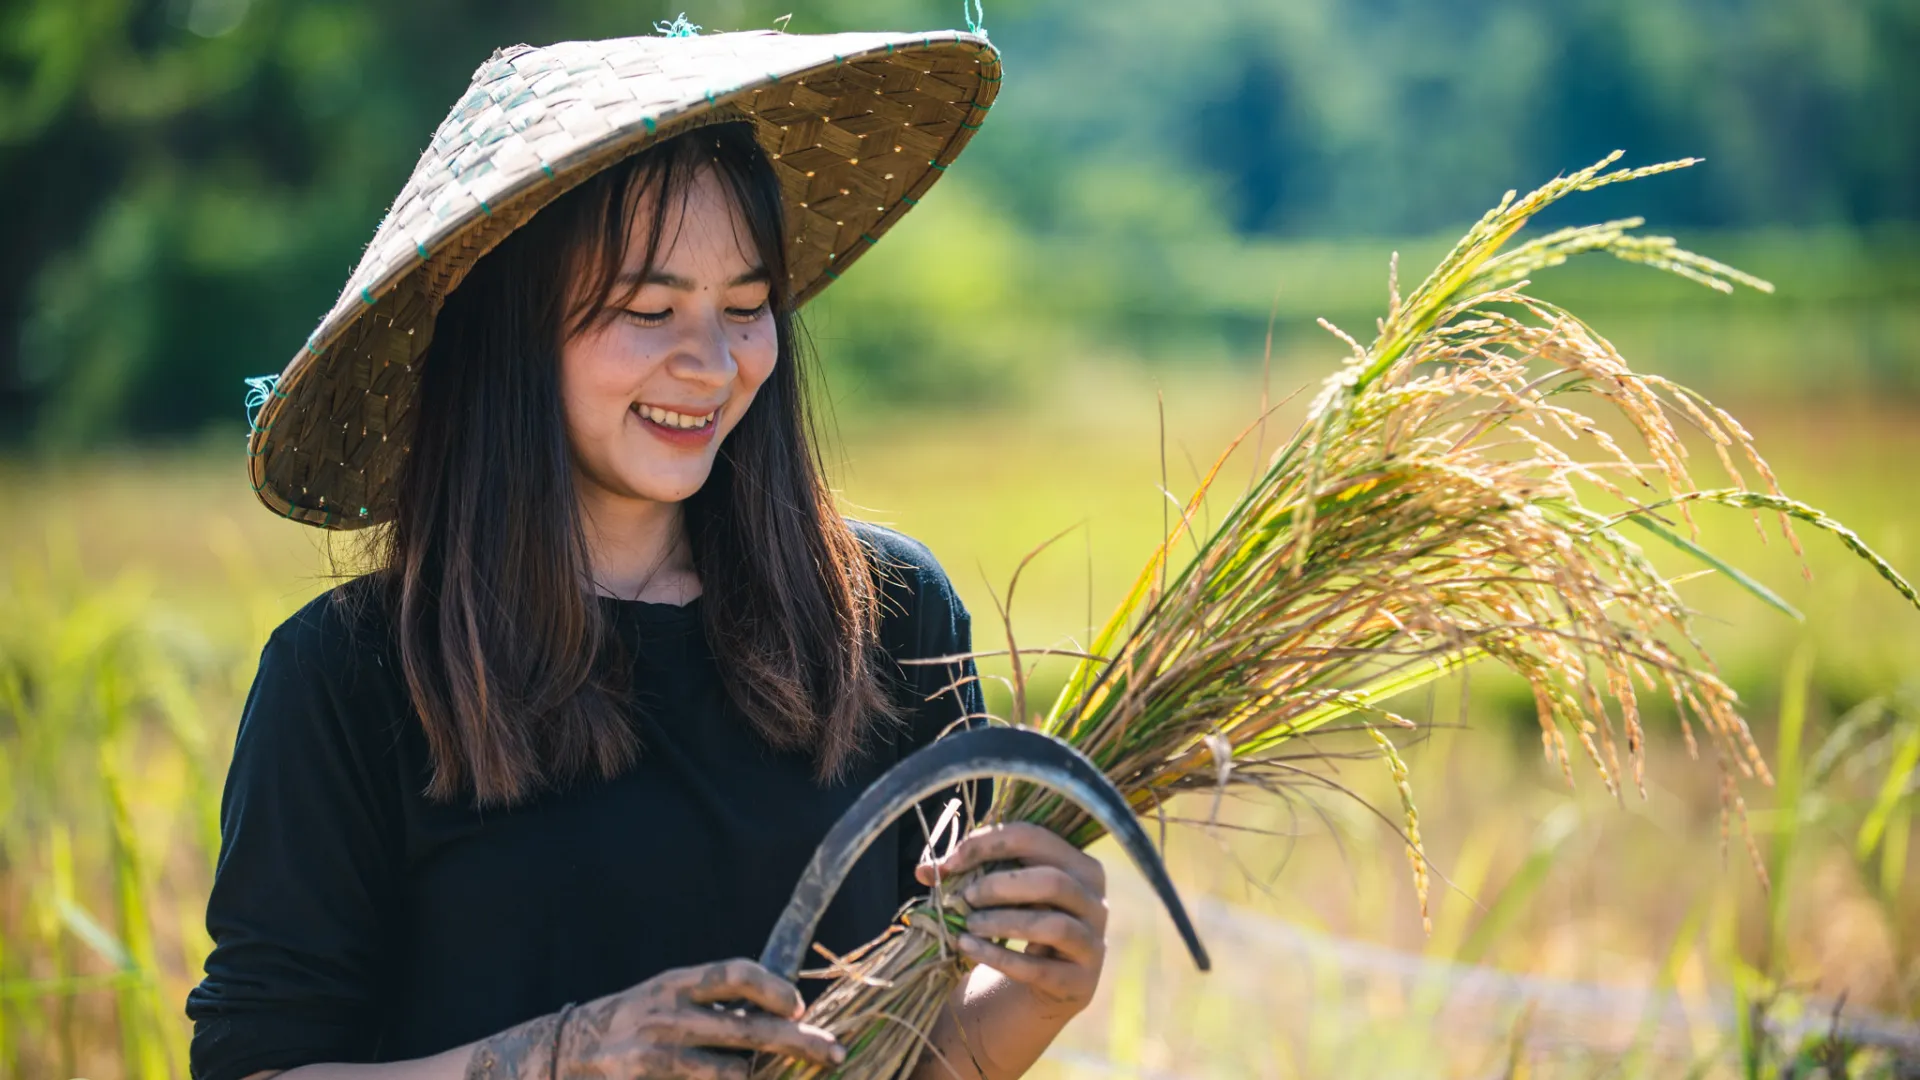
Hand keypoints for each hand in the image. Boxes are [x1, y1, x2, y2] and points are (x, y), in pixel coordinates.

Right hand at [468, 958, 842, 1079]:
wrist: (561, 1053)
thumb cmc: (630, 1023)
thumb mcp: (666, 998)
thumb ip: (713, 1003)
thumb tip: (782, 1009)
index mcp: (677, 983)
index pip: (734, 973)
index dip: (773, 987)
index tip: (800, 1006)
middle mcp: (669, 1014)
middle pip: (749, 1029)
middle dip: (799, 1043)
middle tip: (833, 1052)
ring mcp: (658, 1054)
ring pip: (733, 1072)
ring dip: (755, 1077)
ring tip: (766, 1075)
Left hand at [915, 822, 1108, 1018]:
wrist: (1046, 983)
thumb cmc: (1024, 921)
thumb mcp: (1003, 894)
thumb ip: (969, 875)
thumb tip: (924, 870)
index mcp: (1080, 864)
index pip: (1034, 838)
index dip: (987, 844)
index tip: (949, 863)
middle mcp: (1095, 900)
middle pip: (1052, 880)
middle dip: (999, 886)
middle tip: (965, 897)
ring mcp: (1093, 941)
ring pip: (1051, 924)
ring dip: (1001, 922)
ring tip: (967, 925)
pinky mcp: (1080, 980)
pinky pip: (1039, 967)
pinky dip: (998, 957)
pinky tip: (969, 948)